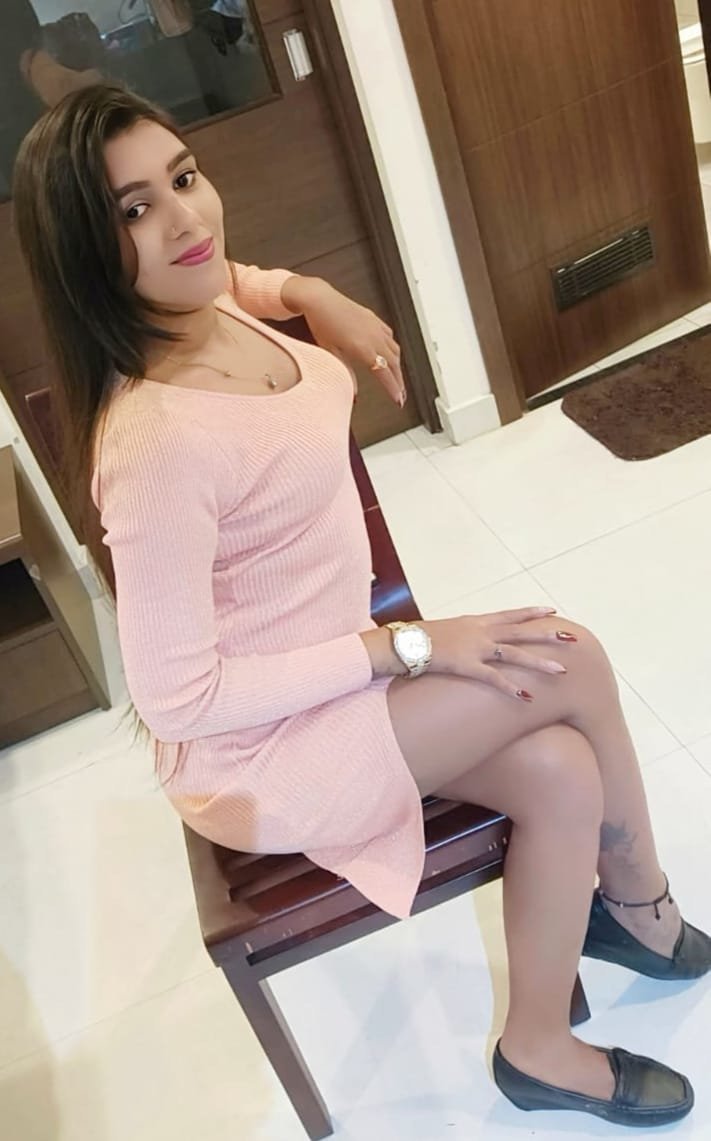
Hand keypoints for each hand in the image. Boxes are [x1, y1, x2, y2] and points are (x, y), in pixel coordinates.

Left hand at [282, 276, 406, 406]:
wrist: (319, 299)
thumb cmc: (321, 323)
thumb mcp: (330, 352)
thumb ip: (345, 372)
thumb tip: (352, 391)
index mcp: (363, 348)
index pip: (384, 374)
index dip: (393, 389)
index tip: (398, 400)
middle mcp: (373, 337)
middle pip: (394, 364)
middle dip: (399, 382)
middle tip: (401, 395)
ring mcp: (375, 327)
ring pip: (395, 350)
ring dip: (398, 366)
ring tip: (397, 378)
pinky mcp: (374, 319)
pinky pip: (390, 336)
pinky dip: (393, 348)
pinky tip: (391, 353)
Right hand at [424, 607, 574, 700]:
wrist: (403, 642)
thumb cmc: (419, 638)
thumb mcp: (446, 630)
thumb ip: (462, 634)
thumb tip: (468, 641)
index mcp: (475, 621)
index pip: (509, 615)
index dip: (531, 613)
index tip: (551, 611)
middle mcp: (480, 631)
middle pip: (520, 632)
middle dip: (547, 634)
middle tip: (571, 637)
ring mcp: (475, 647)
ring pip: (514, 654)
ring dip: (539, 663)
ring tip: (562, 670)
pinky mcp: (466, 665)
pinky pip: (493, 678)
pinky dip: (510, 688)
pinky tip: (526, 697)